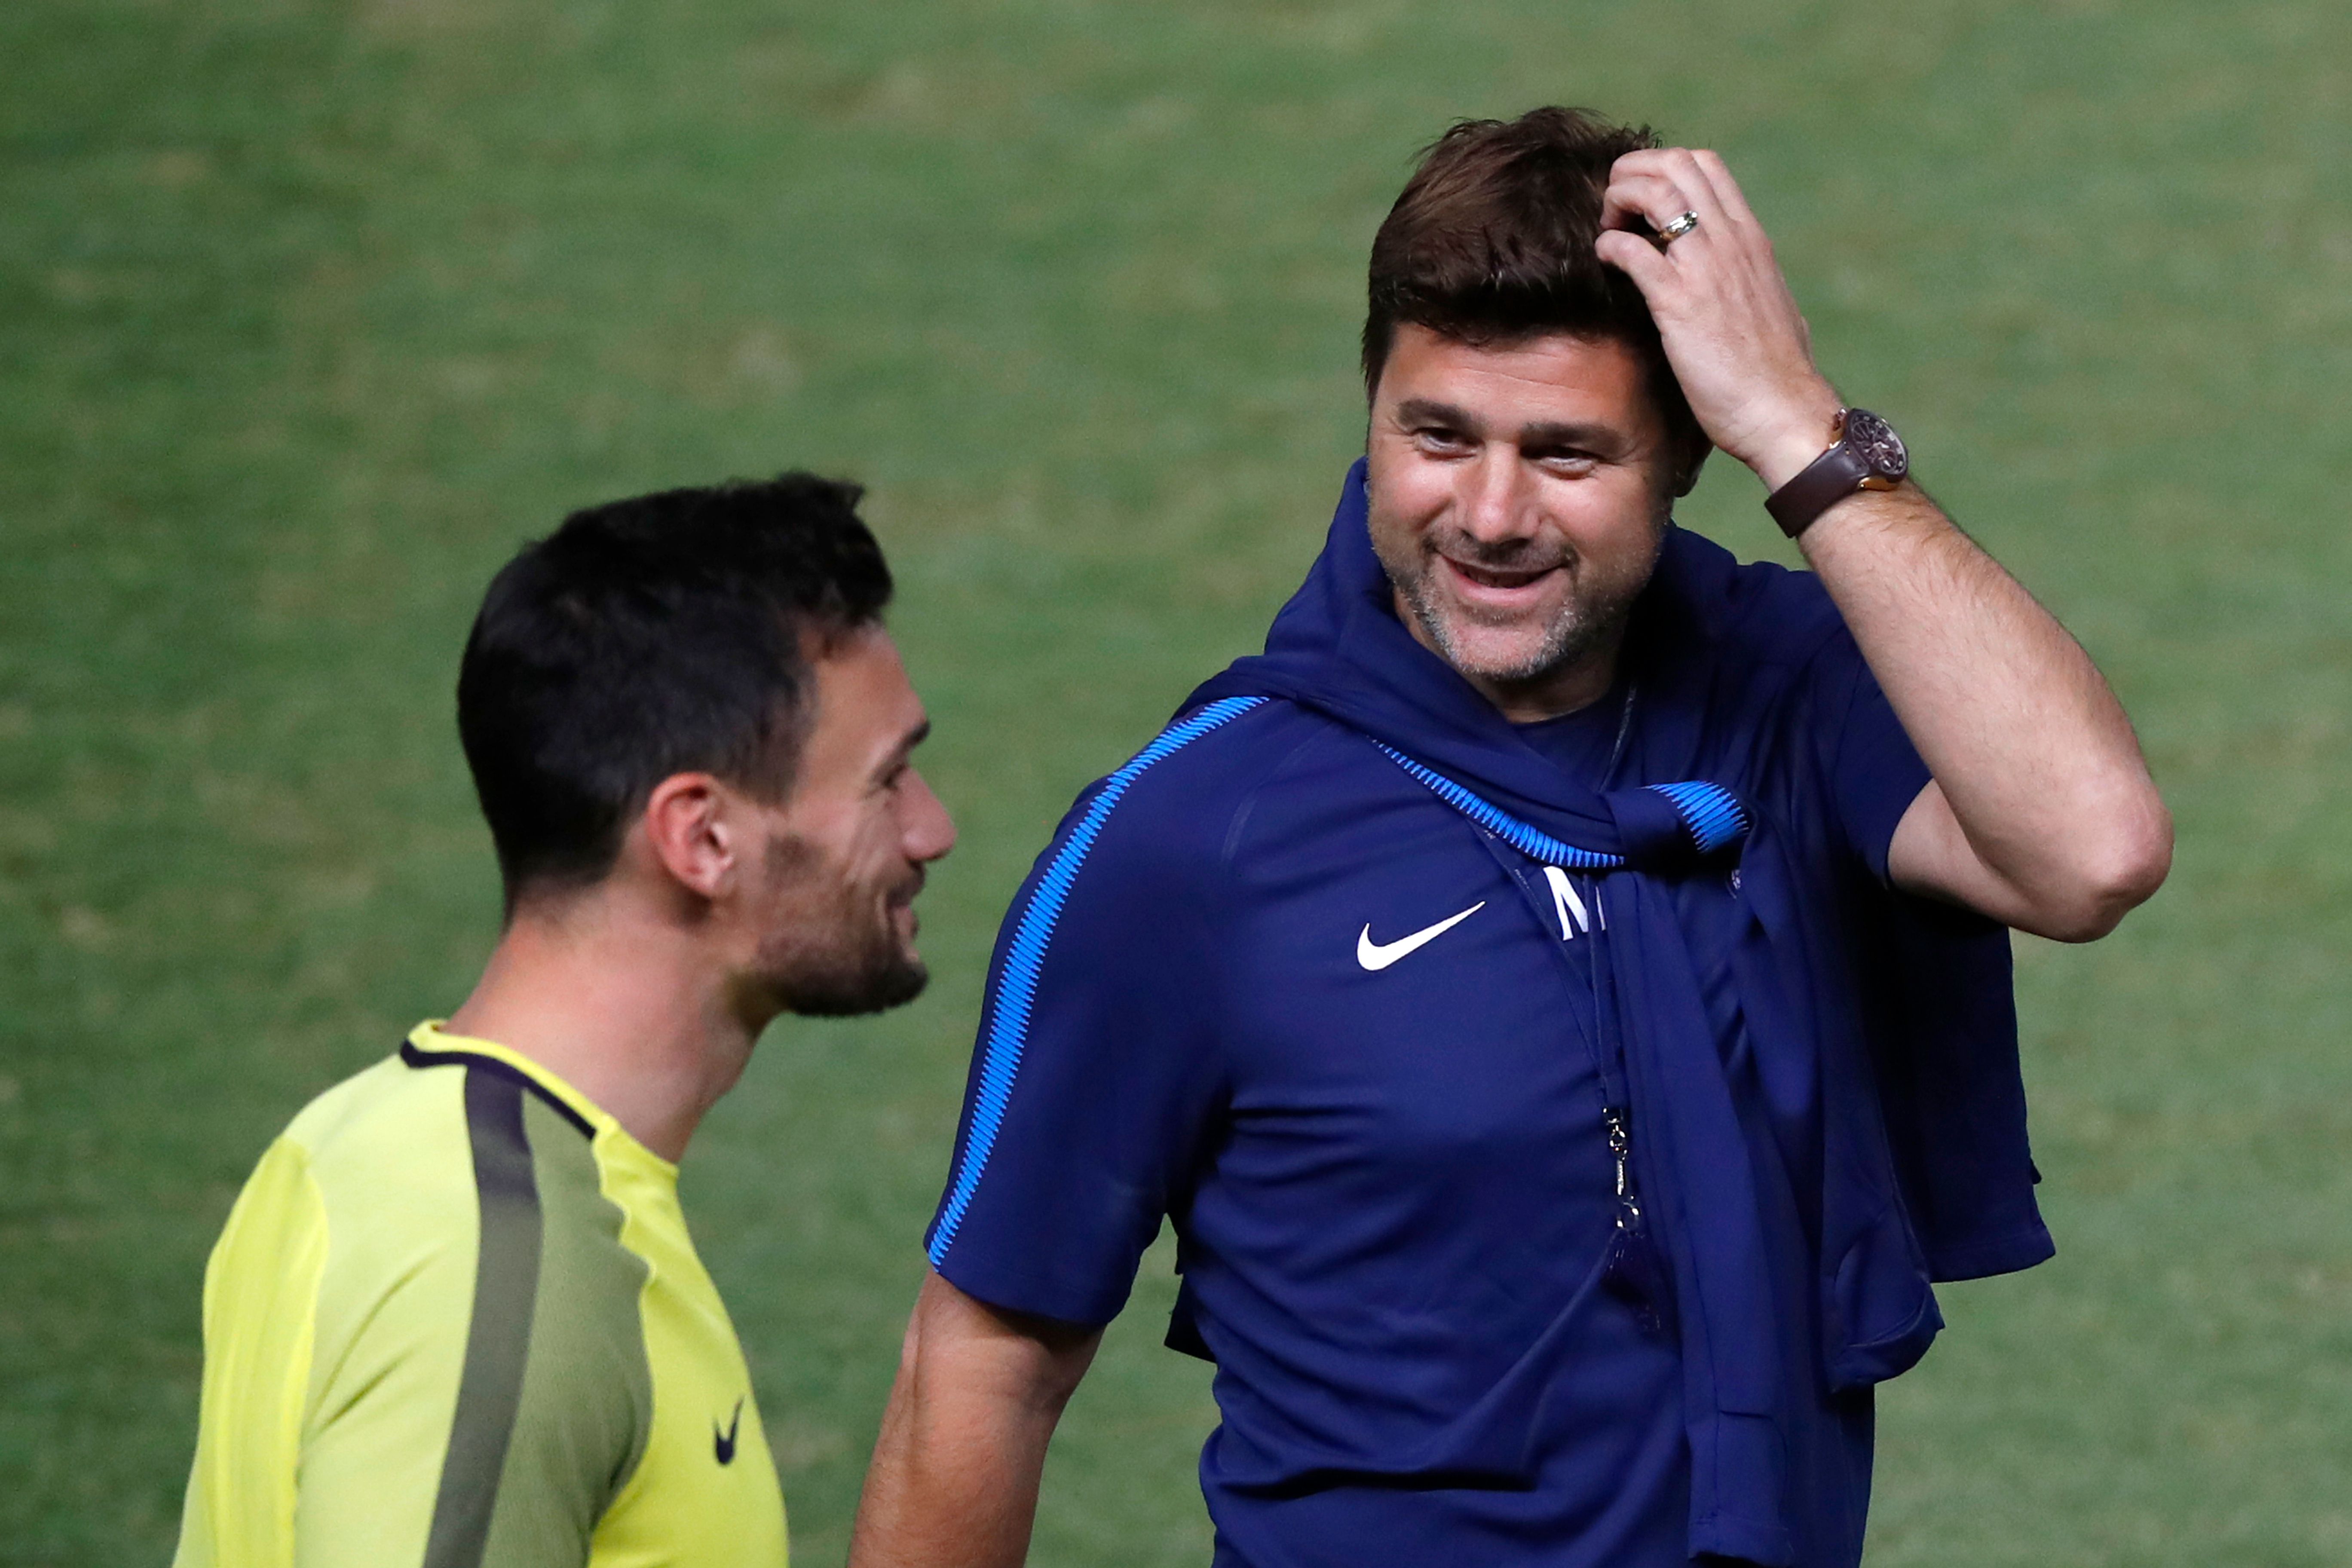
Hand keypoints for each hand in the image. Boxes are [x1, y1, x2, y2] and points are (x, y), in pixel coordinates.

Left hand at [1593, 148, 1842, 488]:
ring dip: (1618, 201)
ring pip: (1654, 192)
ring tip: (1608, 231)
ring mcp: (1706, 268)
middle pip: (1674, 164)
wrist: (1783, 411)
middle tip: (1614, 210)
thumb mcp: (1769, 306)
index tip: (1640, 203)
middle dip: (1632, 173)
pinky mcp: (1680, 303)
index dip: (1660, 169)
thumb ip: (1752, 281)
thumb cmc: (1775, 373)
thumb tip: (1747, 282)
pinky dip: (1609, 247)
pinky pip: (1633, 251)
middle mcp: (1730, 241)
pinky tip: (1605, 264)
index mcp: (1749, 238)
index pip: (1704, 165)